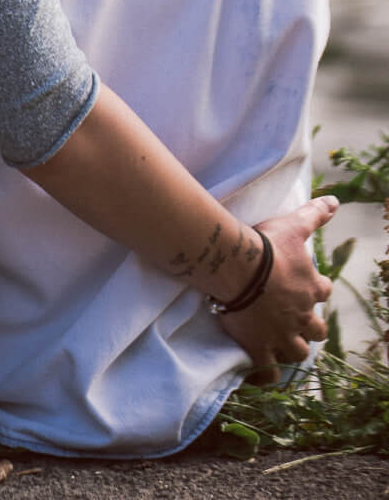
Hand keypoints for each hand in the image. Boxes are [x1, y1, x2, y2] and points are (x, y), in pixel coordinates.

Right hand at [217, 196, 337, 380]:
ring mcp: (282, 334)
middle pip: (316, 329)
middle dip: (309, 327)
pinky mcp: (260, 347)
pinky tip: (260, 374)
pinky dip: (266, 375)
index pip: (322, 291)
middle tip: (292, 320)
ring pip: (298, 351)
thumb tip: (335, 200)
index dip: (314, 290)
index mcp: (312, 288)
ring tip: (279, 345)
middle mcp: (303, 315)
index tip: (303, 286)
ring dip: (292, 349)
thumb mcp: (294, 226)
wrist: (239, 268)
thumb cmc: (267, 246)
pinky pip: (268, 370)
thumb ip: (315, 214)